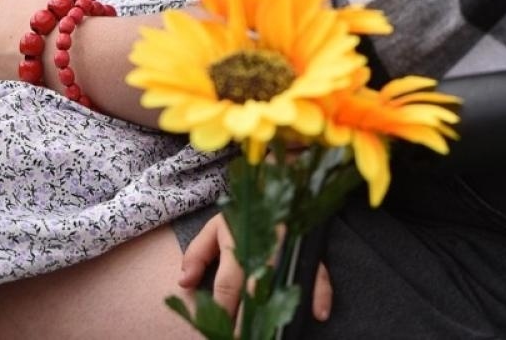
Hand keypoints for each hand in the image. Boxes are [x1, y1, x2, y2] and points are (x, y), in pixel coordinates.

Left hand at [179, 214, 332, 323]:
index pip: (228, 285)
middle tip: (238, 338)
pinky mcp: (309, 247)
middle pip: (255, 292)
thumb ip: (197, 254)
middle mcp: (264, 246)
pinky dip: (321, 293)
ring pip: (284, 286)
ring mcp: (289, 246)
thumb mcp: (215, 226)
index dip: (221, 311)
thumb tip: (184, 283)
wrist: (277, 181)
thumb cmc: (244, 211)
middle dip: (247, 322)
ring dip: (278, 313)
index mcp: (238, 241)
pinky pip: (319, 272)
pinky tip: (318, 313)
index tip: (213, 331)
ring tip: (271, 333)